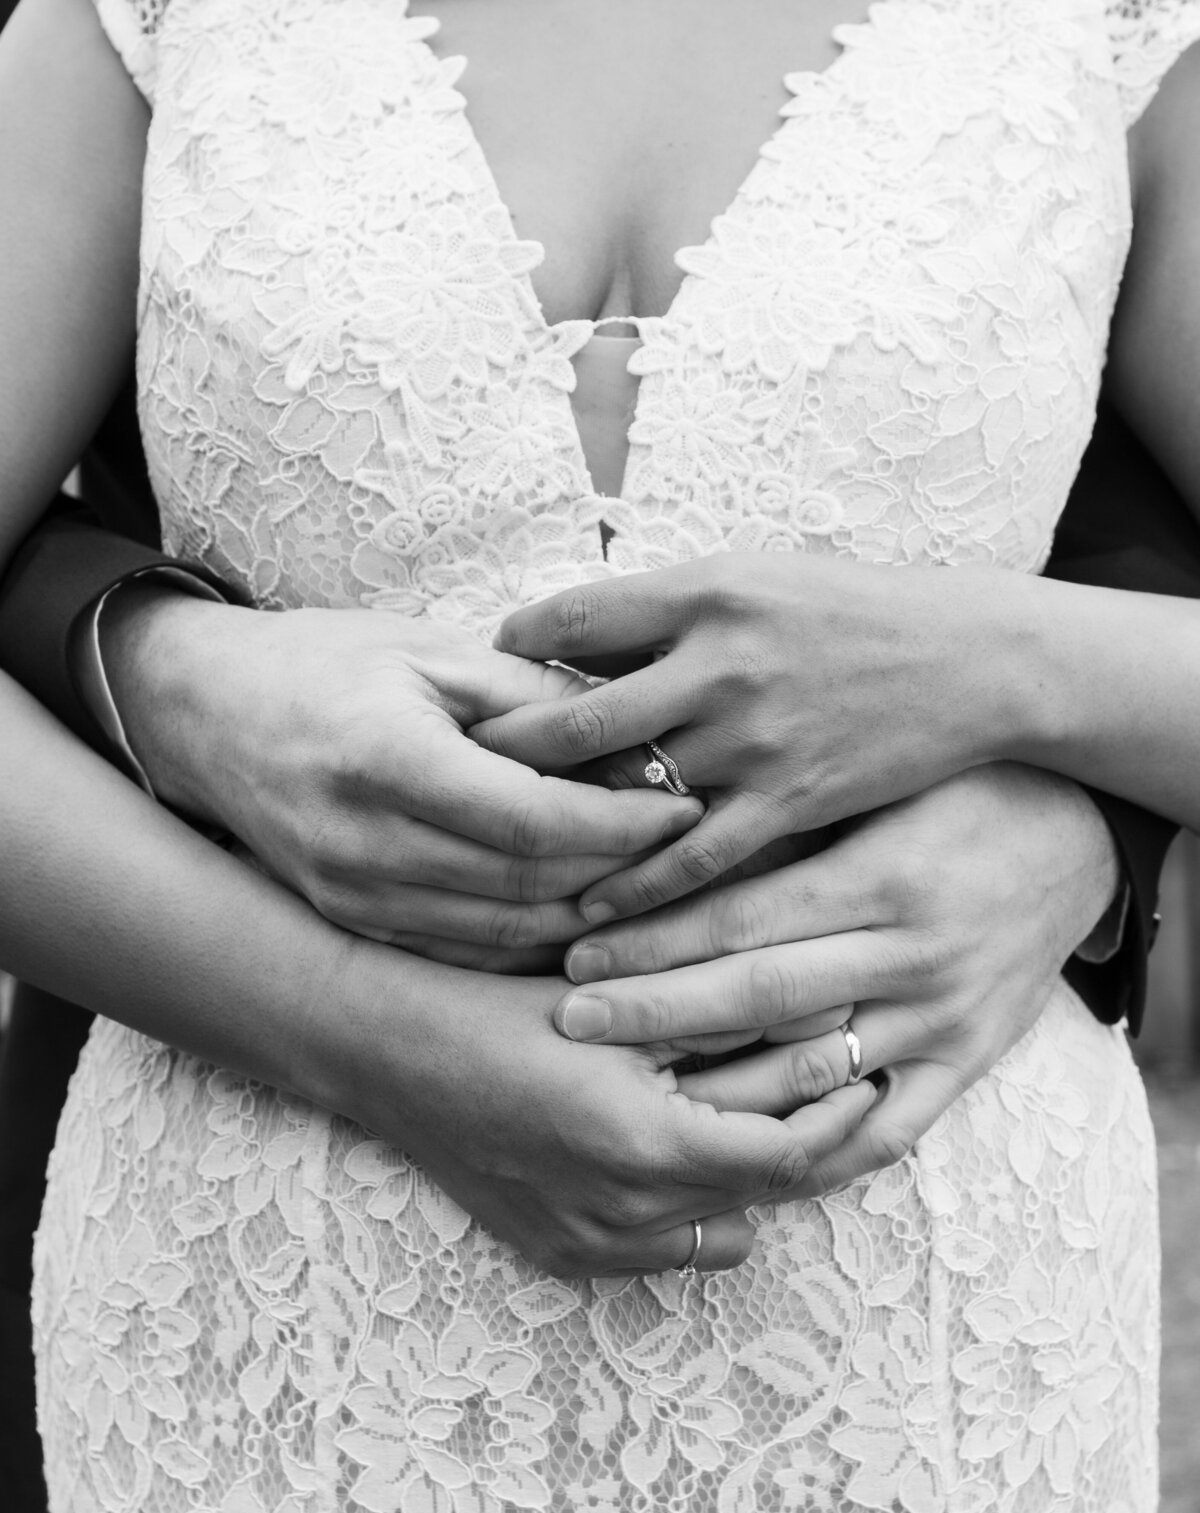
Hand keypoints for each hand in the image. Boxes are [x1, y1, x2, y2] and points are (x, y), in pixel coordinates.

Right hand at [101, 591, 700, 968]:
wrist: (206, 713)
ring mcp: (354, 897)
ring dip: (586, 914)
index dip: (621, 824)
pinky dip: (534, 938)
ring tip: (650, 880)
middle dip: (620, 872)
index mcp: (386, 761)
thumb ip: (532, 694)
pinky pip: (467, 950)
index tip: (684, 804)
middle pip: (527, 886)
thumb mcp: (428, 650)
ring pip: (503, 932)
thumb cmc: (323, 663)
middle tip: (686, 847)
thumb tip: (635, 735)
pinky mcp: (355, 923)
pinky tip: (582, 910)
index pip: (533, 822)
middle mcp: (364, 845)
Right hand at [304, 949, 876, 1278]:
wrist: (388, 1050)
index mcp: (646, 1145)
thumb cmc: (499, 1004)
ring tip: (760, 1115)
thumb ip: (722, 1019)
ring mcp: (590, 1244)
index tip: (865, 1069)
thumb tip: (827, 1014)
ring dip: (752, 1177)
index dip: (840, 1115)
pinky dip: (695, 1212)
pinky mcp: (562, 1255)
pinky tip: (688, 1152)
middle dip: (809, 1137)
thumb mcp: (620, 1002)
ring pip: (723, 1229)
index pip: (790, 1154)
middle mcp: (625, 1215)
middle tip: (837, 1086)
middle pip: (763, 1194)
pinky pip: (666, 1253)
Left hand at [478, 554, 1036, 917]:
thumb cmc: (854, 611)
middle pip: (577, 717)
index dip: (514, 646)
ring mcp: (756, 739)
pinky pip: (692, 858)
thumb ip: (669, 607)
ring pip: (625, 795)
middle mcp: (723, 663)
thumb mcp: (759, 576)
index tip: (487, 674)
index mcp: (709, 591)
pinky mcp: (790, 803)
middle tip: (464, 773)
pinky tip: (593, 906)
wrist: (972, 661)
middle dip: (509, 750)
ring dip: (560, 824)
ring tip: (509, 844)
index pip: (573, 617)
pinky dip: (636, 886)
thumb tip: (572, 636)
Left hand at [546, 764, 1119, 1193]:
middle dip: (655, 1012)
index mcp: (882, 875)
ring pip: (811, 1074)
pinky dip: (812, 1154)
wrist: (1081, 835)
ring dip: (712, 1090)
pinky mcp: (967, 1063)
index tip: (576, 949)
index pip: (744, 918)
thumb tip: (659, 822)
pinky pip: (885, 1131)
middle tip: (569, 1019)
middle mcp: (911, 953)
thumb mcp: (878, 783)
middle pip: (760, 998)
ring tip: (628, 1093)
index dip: (654, 939)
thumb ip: (785, 815)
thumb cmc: (960, 790)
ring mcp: (940, 1018)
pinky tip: (735, 1155)